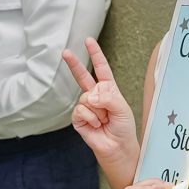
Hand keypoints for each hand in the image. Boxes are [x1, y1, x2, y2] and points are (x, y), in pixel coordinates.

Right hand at [62, 37, 136, 162]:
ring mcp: (86, 106)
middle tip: (65, 52)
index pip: (101, 68)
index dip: (95, 54)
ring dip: (98, 110)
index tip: (88, 41)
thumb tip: (90, 95)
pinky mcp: (78, 118)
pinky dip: (90, 118)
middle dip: (74, 64)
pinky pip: (81, 110)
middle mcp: (95, 95)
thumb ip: (108, 97)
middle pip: (82, 76)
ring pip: (86, 98)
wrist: (117, 147)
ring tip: (104, 120)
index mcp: (108, 89)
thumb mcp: (122, 108)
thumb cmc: (123, 128)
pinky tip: (96, 125)